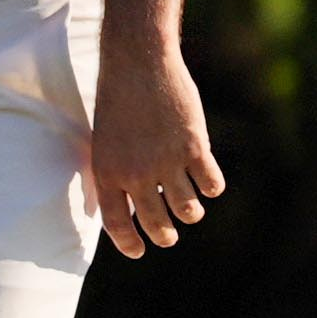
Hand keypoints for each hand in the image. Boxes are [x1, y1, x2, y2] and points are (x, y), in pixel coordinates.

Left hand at [90, 43, 225, 257]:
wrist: (138, 65)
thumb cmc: (117, 101)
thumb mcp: (104, 140)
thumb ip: (116, 171)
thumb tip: (129, 203)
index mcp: (106, 172)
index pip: (116, 222)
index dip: (128, 242)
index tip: (138, 251)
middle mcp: (136, 173)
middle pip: (156, 222)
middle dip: (164, 235)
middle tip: (169, 236)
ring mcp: (166, 162)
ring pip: (188, 208)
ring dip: (190, 212)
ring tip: (188, 209)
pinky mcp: (194, 147)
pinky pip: (212, 184)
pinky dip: (212, 187)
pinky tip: (207, 182)